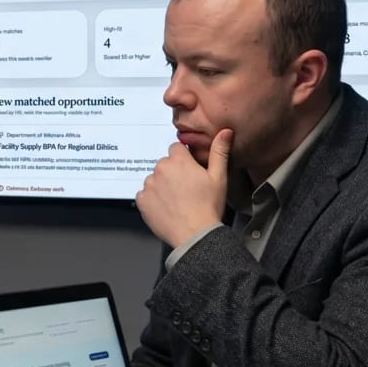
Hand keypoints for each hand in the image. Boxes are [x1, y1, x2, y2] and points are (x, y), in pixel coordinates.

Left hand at [135, 128, 232, 246]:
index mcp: (178, 160)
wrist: (195, 235)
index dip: (184, 159)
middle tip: (186, 189)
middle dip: (173, 172)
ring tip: (177, 200)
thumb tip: (225, 131)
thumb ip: (219, 151)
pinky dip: (152, 199)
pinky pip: (144, 195)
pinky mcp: (142, 200)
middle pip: (165, 164)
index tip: (190, 171)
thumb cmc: (208, 206)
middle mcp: (160, 169)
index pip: (176, 148)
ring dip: (162, 185)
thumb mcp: (219, 177)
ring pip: (154, 179)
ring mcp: (149, 185)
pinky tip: (166, 207)